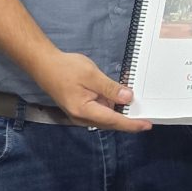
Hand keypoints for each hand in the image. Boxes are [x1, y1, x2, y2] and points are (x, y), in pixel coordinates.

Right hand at [31, 50, 151, 131]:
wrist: (44, 65)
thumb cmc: (66, 68)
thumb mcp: (91, 75)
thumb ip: (110, 88)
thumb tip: (127, 98)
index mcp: (84, 111)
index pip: (113, 121)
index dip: (131, 124)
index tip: (146, 125)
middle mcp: (81, 117)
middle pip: (110, 123)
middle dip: (127, 121)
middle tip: (146, 117)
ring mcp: (79, 114)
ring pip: (104, 118)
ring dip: (118, 113)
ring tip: (134, 107)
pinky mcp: (79, 109)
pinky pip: (99, 111)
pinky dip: (110, 107)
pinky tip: (117, 98)